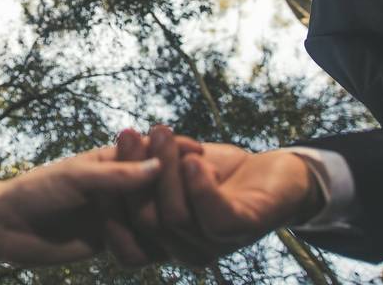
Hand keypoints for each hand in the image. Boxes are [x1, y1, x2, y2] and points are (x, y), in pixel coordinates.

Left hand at [0, 146, 164, 264]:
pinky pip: (144, 249)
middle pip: (165, 189)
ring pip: (160, 222)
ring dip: (155, 224)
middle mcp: (124, 185)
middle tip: (175, 200)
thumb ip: (117, 174)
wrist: (9, 226)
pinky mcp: (116, 241)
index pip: (156, 152)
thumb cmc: (37, 190)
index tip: (198, 154)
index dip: (177, 153)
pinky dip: (140, 248)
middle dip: (171, 192)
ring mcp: (122, 214)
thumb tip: (158, 166)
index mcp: (115, 158)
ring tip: (148, 226)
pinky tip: (125, 248)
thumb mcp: (76, 177)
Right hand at [107, 128, 322, 265]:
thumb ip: (146, 169)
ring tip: (162, 132)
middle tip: (130, 132)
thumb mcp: (174, 167)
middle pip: (147, 223)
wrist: (278, 173)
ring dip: (166, 169)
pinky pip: (216, 218)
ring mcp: (219, 244)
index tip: (104, 157)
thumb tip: (114, 153)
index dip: (109, 204)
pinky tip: (195, 159)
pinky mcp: (247, 228)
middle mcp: (189, 250)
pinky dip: (201, 187)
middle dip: (133, 173)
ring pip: (177, 217)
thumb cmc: (219, 170)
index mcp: (168, 243)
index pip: (127, 242)